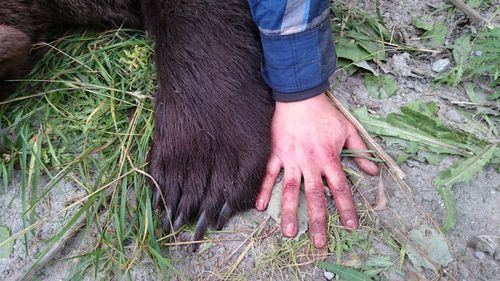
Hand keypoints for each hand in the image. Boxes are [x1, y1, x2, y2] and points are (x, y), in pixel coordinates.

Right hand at [256, 93, 378, 247]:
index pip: (340, 188)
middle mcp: (310, 163)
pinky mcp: (276, 154)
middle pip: (315, 197)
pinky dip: (265, 190)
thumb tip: (373, 171)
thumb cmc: (325, 114)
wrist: (300, 97)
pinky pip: (269, 175)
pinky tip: (261, 207)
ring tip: (290, 233)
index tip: (351, 226)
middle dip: (318, 221)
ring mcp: (291, 160)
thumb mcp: (348, 131)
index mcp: (329, 158)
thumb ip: (360, 152)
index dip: (347, 208)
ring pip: (291, 191)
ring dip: (290, 212)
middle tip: (319, 242)